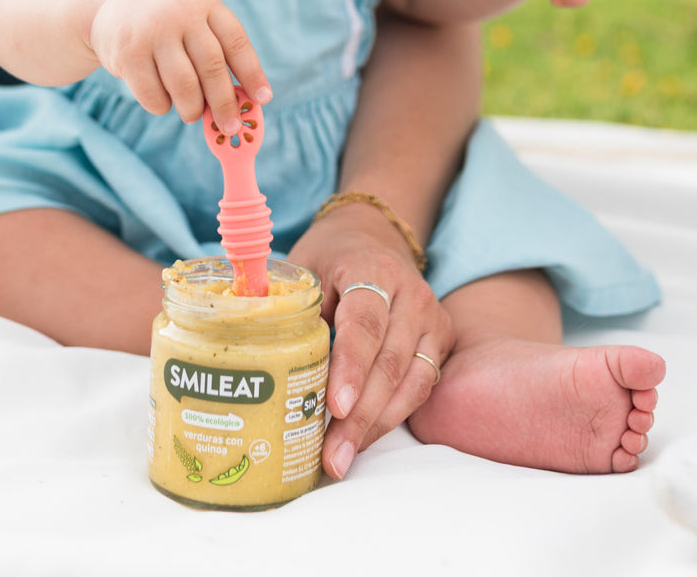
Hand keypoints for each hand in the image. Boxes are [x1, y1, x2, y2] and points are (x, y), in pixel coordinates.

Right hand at [88, 0, 271, 130]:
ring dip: (193, 109)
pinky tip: (163, 101)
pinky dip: (163, 107)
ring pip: (184, 86)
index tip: (263, 99)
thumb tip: (241, 102)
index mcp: (204, 4)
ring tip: (192, 114)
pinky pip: (154, 95)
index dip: (252, 73)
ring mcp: (152, 32)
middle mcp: (180, 13)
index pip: (236, 42)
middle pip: (212, 67)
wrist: (110, 6)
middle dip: (225, 103)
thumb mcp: (192, 21)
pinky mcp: (128, 53)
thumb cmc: (165, 25)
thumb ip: (216, 53)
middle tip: (231, 126)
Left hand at [287, 203, 453, 479]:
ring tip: (342, 458)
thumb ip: (289, 307)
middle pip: (389, 362)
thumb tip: (256, 356)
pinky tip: (362, 439)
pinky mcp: (440, 340)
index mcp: (371, 269)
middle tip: (332, 456)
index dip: (351, 367)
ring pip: (411, 382)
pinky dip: (392, 417)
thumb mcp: (304, 267)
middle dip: (360, 416)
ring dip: (376, 426)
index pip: (363, 323)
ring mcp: (431, 317)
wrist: (374, 238)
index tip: (336, 407)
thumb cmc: (330, 257)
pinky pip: (420, 387)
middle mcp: (410, 294)